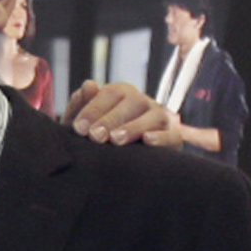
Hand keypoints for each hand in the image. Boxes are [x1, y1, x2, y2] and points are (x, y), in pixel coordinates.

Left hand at [61, 79, 177, 146]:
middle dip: (111, 119)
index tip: (79, 128)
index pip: (112, 93)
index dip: (94, 109)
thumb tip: (89, 84)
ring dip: (134, 127)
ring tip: (116, 139)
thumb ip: (81, 104)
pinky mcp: (172, 139)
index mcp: (121, 94)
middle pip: (134, 102)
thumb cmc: (94, 137)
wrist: (111, 166)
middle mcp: (143, 103)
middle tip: (95, 136)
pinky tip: (147, 140)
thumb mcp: (82, 123)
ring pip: (154, 116)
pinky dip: (161, 138)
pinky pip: (172, 136)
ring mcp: (160, 119)